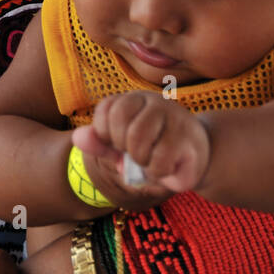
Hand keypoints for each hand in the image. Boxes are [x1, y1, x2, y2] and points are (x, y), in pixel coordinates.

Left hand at [72, 91, 210, 204]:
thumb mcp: (122, 146)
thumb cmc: (154, 149)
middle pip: (120, 124)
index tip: (118, 143)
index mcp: (135, 99)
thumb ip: (100, 143)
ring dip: (141, 162)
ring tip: (151, 161)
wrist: (196, 156)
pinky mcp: (189, 139)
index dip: (106, 134)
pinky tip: (168, 168)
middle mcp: (154, 101)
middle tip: (137, 154)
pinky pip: (159, 162)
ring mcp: (174, 116)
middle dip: (123, 148)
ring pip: (139, 142)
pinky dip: (157, 173)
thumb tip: (77, 137)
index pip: (106, 109)